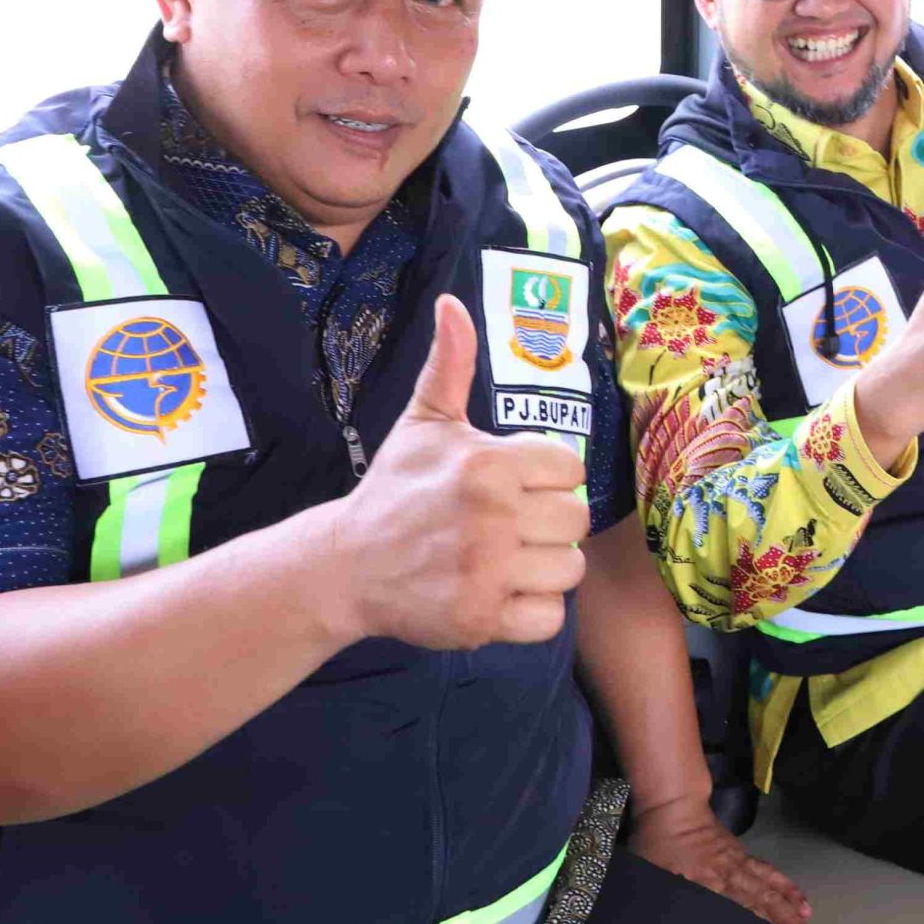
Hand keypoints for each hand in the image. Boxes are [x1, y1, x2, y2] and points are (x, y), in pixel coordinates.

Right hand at [325, 296, 592, 650]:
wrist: (346, 565)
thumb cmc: (395, 489)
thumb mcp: (423, 422)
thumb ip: (450, 363)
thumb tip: (451, 303)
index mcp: (489, 463)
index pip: (569, 469)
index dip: (547, 479)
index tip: (514, 486)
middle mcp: (492, 515)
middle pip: (577, 521)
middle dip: (549, 525)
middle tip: (511, 527)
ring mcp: (487, 571)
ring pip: (569, 570)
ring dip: (544, 569)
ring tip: (506, 560)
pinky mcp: (480, 620)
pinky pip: (549, 618)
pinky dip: (532, 612)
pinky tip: (501, 593)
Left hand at [630, 794, 815, 923]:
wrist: (674, 806)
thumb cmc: (657, 842)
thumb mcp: (652, 874)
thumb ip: (666, 896)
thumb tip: (673, 919)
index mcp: (705, 881)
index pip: (735, 906)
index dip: (754, 923)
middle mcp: (728, 874)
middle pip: (761, 899)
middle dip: (784, 922)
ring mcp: (739, 864)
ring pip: (770, 888)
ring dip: (790, 909)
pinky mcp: (744, 856)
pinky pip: (770, 873)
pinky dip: (787, 887)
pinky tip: (799, 900)